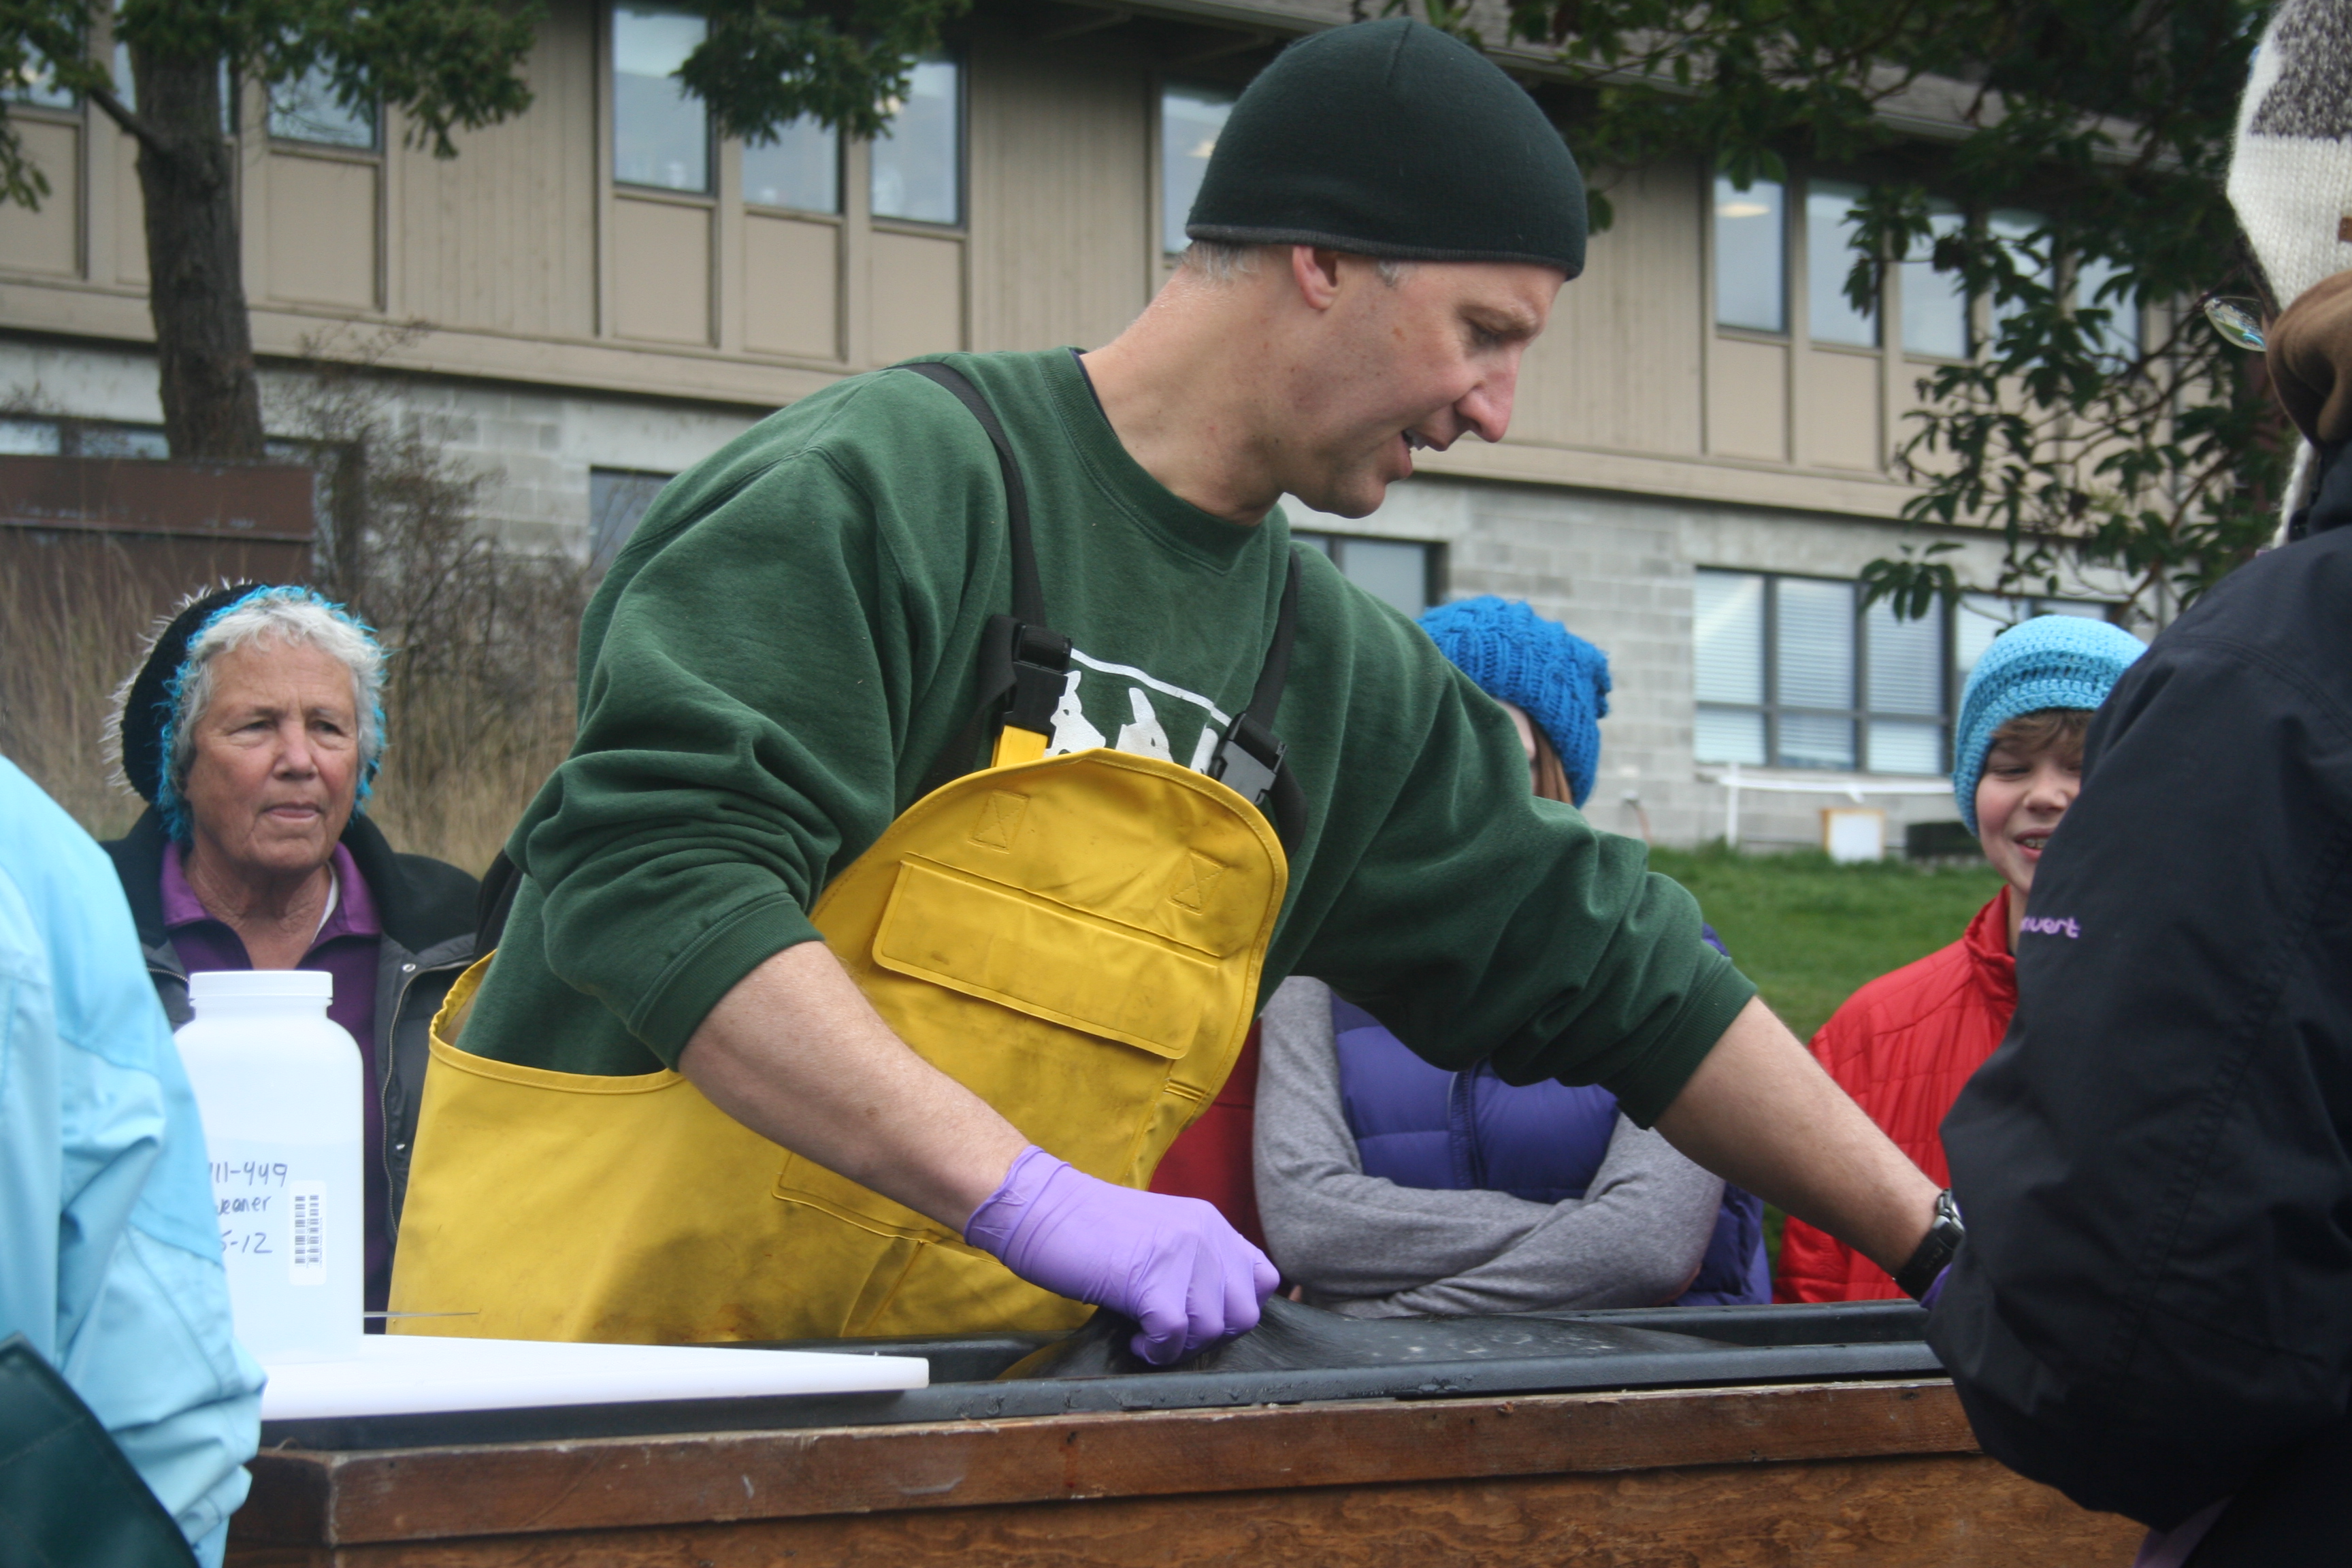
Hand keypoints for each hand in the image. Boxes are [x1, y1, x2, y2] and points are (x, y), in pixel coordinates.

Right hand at [965, 1146, 1278, 1364]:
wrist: (1041, 1208)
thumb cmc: (1091, 1233)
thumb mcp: (1161, 1238)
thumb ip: (1196, 1265)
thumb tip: (1220, 1319)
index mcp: (1211, 1222)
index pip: (1265, 1279)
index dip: (1235, 1310)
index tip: (1199, 1321)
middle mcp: (1205, 1233)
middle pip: (1243, 1314)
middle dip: (1208, 1337)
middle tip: (1169, 1333)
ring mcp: (1181, 1252)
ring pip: (1211, 1329)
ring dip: (1179, 1347)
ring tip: (1147, 1334)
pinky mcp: (1150, 1276)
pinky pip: (1174, 1335)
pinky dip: (1156, 1350)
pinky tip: (1135, 1338)